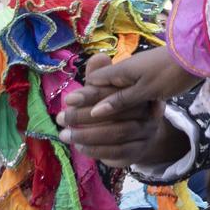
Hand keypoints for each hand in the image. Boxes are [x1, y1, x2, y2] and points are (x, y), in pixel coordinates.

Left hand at [58, 51, 198, 167]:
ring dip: (87, 135)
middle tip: (61, 117)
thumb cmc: (117, 107)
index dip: (93, 94)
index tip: (69, 99)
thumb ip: (101, 76)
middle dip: (85, 116)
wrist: (138, 136)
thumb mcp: (108, 89)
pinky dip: (96, 150)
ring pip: (117, 134)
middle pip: (118, 114)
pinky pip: (117, 152)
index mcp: (141, 92)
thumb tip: (98, 57)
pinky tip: (79, 147)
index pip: (117, 92)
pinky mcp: (138, 151)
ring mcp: (146, 133)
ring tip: (65, 134)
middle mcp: (148, 112)